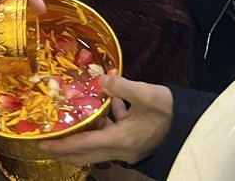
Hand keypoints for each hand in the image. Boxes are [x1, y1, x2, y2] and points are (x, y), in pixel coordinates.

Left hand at [38, 73, 173, 165]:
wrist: (192, 124)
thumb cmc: (170, 111)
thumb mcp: (147, 94)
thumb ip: (121, 86)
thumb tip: (101, 79)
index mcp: (120, 140)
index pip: (83, 145)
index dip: (61, 145)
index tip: (42, 143)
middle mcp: (121, 149)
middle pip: (86, 154)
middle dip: (64, 149)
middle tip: (46, 141)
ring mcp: (128, 148)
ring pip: (97, 146)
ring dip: (82, 137)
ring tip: (68, 123)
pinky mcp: (135, 142)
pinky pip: (112, 136)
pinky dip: (104, 125)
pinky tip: (107, 106)